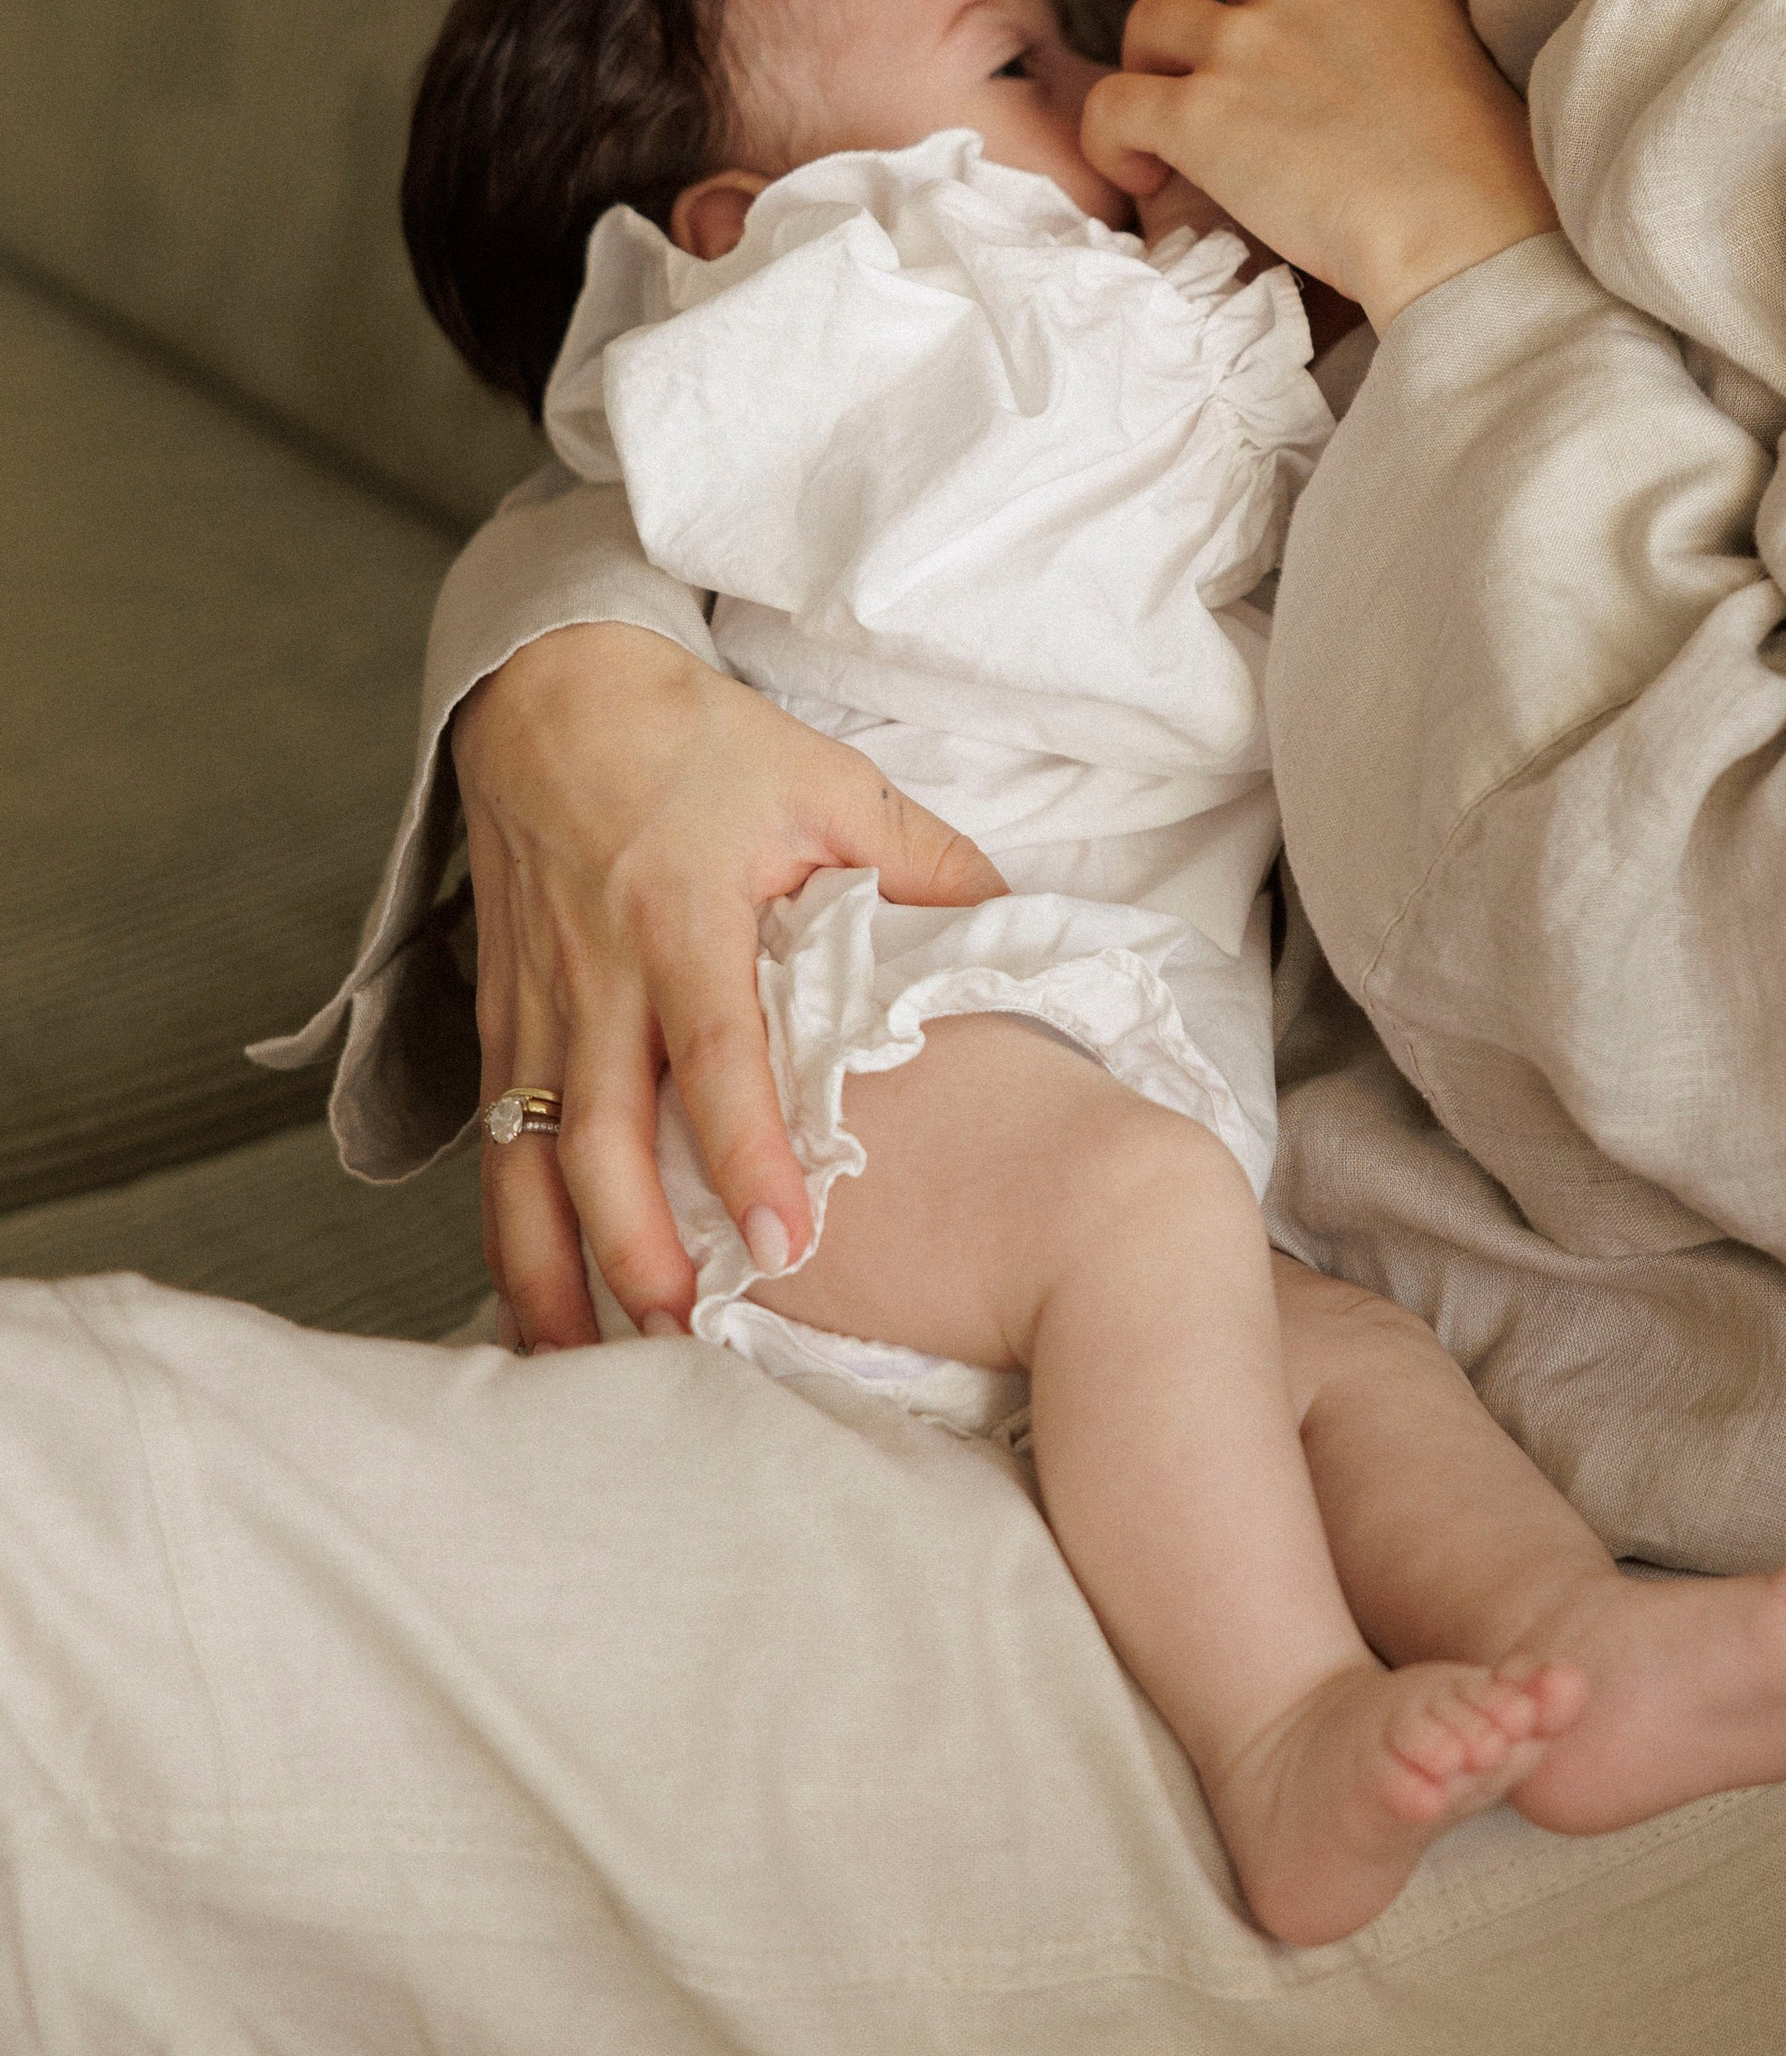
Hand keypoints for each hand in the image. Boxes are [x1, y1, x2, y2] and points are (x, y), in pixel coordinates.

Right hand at [457, 622, 1004, 1347]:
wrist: (549, 693)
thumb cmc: (696, 741)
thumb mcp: (825, 780)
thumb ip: (922, 861)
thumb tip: (1020, 920)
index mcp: (683, 915)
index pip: (717, 1053)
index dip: (747, 1152)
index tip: (788, 1243)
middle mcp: (598, 975)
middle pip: (600, 1138)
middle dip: (635, 1247)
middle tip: (683, 1336)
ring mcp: (537, 1005)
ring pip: (525, 1162)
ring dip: (549, 1268)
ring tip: (585, 1363)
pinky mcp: (501, 1022)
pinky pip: (495, 1144)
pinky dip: (507, 1233)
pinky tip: (531, 1307)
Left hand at [1082, 0, 1557, 328]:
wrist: (1467, 233)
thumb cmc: (1483, 159)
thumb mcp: (1461, 32)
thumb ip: (1397, 5)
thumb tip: (1341, 40)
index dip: (1294, 10)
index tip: (1308, 67)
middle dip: (1240, 47)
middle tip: (1270, 122)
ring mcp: (1246, 36)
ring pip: (1152, 25)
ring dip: (1162, 72)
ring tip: (1181, 130)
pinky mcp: (1200, 111)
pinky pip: (1111, 104)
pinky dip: (1112, 141)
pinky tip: (1145, 177)